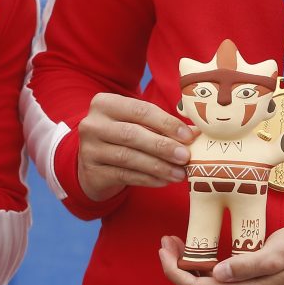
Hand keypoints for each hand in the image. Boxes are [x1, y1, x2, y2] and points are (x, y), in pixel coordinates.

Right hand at [76, 92, 194, 201]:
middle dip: (163, 146)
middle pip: (132, 134)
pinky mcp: (92, 172)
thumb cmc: (122, 137)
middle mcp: (92, 124)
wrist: (93, 162)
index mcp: (105, 103)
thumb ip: (161, 125)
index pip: (140, 110)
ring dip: (158, 166)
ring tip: (180, 174)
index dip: (166, 123)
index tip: (188, 136)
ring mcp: (89, 149)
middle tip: (186, 156)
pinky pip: (124, 175)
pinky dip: (147, 179)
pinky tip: (164, 181)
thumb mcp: (136, 124)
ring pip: (129, 157)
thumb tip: (194, 133)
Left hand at [157, 225, 283, 284]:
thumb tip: (219, 272)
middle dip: (176, 268)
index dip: (175, 270)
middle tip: (167, 240)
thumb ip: (250, 264)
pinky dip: (201, 273)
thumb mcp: (279, 251)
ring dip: (186, 270)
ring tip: (177, 244)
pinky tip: (197, 256)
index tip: (165, 246)